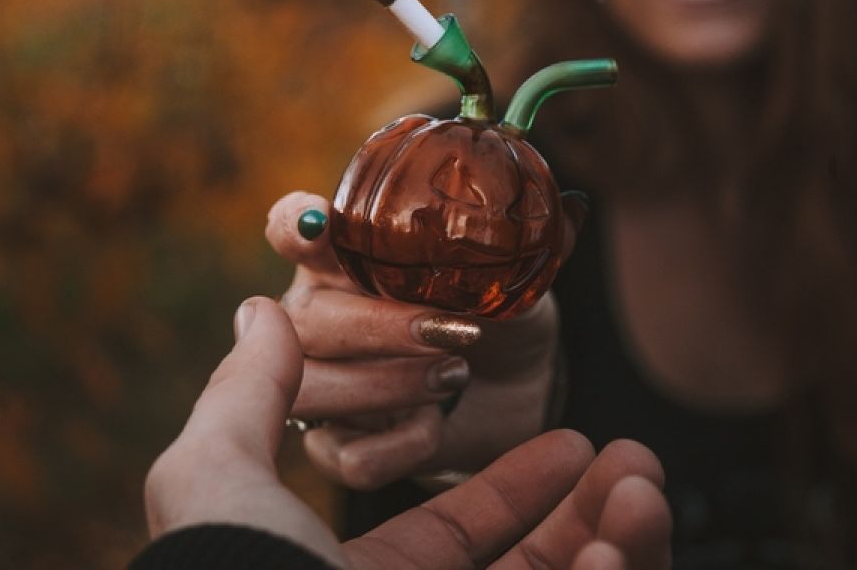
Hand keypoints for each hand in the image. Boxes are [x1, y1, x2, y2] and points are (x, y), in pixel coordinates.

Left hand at [144, 295, 670, 569]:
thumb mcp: (214, 479)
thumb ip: (243, 396)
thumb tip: (260, 312)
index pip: (452, 537)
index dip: (518, 485)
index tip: (577, 438)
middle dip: (591, 514)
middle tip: (634, 462)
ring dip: (620, 545)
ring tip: (642, 486)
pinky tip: (617, 553)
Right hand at [268, 191, 565, 488]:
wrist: (512, 393)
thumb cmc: (497, 315)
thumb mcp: (517, 275)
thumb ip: (528, 243)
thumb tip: (568, 207)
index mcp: (345, 257)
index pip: (293, 227)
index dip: (296, 226)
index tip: (318, 227)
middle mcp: (317, 313)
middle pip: (305, 319)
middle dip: (377, 325)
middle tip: (450, 331)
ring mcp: (318, 380)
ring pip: (309, 388)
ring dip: (384, 385)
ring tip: (454, 374)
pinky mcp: (337, 443)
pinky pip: (342, 455)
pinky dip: (396, 445)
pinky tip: (432, 427)